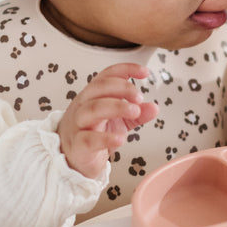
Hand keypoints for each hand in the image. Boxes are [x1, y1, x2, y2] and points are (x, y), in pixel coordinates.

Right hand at [57, 63, 157, 178]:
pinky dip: (106, 138)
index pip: (107, 75)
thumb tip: (154, 108)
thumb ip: (137, 114)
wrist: (72, 157)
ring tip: (135, 112)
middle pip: (99, 88)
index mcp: (93, 95)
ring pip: (93, 109)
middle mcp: (84, 105)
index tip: (144, 72)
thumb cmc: (93, 133)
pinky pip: (89, 139)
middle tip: (140, 98)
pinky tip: (120, 138)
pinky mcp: (78, 145)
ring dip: (117, 107)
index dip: (125, 70)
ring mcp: (78, 124)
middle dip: (123, 88)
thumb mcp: (119, 121)